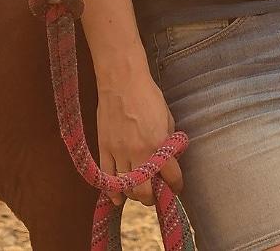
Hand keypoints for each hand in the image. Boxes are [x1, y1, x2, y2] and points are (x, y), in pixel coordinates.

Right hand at [96, 69, 183, 206]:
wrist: (122, 81)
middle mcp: (139, 153)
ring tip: (139, 191)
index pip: (172, 176)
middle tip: (155, 194)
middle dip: (152, 197)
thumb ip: (168, 140)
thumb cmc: (148, 95)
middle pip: (145, 191)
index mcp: (158, 144)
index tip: (176, 188)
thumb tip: (170, 158)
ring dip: (134, 193)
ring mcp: (119, 153)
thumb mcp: (167, 117)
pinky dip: (113, 191)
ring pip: (126, 187)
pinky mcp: (103, 149)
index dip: (176, 185)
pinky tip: (118, 197)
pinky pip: (106, 179)